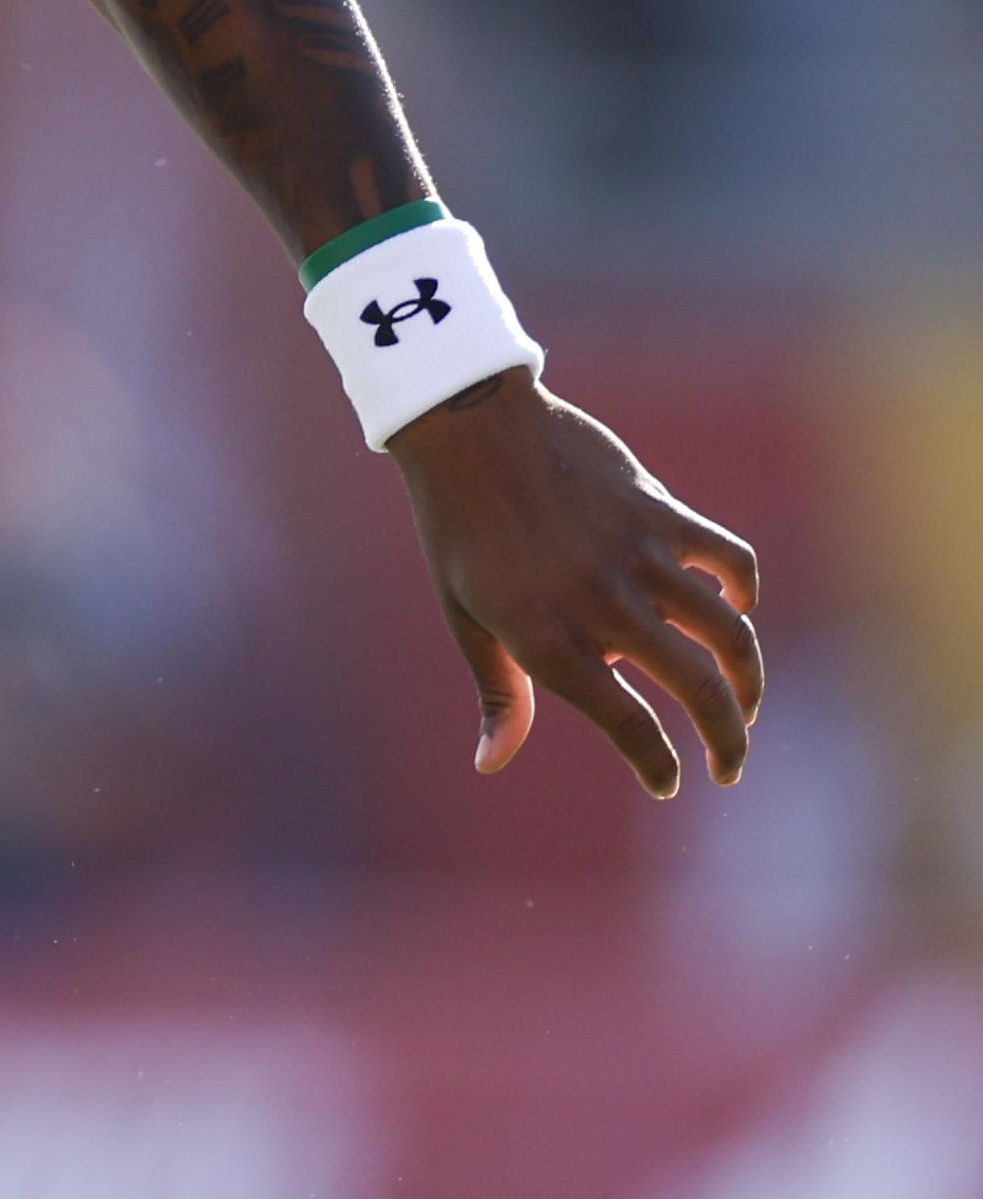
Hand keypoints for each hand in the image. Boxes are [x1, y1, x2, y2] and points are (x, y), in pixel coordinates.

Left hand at [389, 369, 761, 796]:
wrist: (466, 425)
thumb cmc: (458, 527)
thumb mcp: (463, 614)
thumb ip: (499, 692)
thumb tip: (492, 763)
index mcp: (546, 639)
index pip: (626, 725)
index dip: (656, 765)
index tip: (669, 784)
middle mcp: (600, 604)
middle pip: (698, 691)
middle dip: (728, 741)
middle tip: (730, 766)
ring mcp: (636, 556)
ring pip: (730, 635)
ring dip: (750, 679)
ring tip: (745, 703)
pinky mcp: (659, 511)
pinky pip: (731, 560)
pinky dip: (746, 590)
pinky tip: (738, 608)